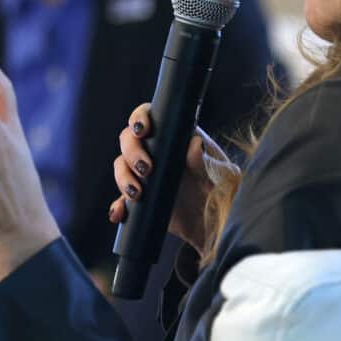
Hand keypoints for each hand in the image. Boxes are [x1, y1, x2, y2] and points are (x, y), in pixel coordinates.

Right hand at [107, 103, 239, 251]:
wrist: (216, 224)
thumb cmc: (224, 190)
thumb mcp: (222, 175)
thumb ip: (208, 161)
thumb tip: (195, 145)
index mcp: (176, 136)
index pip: (151, 116)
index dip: (140, 118)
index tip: (142, 130)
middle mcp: (157, 152)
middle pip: (129, 140)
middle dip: (132, 152)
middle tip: (146, 169)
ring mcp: (145, 175)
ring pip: (121, 167)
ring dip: (123, 178)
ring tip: (137, 193)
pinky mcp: (140, 199)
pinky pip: (120, 200)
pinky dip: (117, 206)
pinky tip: (118, 213)